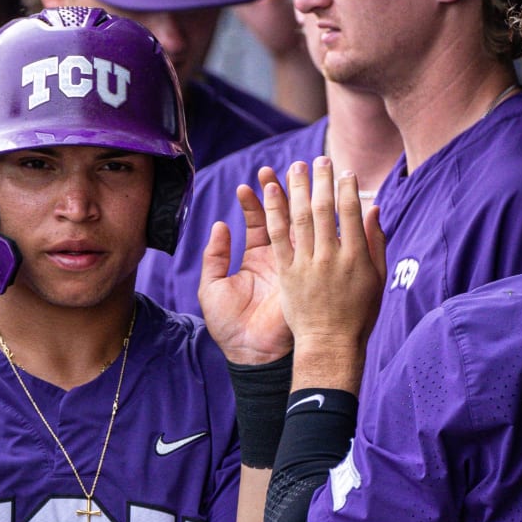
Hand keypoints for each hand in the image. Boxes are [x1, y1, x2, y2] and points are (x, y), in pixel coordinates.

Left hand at [199, 174, 291, 364]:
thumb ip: (215, 256)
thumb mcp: (212, 286)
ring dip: (296, 199)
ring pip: (297, 225)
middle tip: (277, 168)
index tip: (248, 184)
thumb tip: (220, 225)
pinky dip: (308, 223)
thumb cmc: (229, 324)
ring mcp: (294, 264)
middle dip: (280, 192)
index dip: (255, 203)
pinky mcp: (304, 275)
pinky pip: (309, 245)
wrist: (252, 353)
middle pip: (282, 217)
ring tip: (291, 174)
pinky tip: (305, 201)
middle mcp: (278, 258)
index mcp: (258, 259)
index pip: (259, 222)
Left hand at [264, 157, 385, 374]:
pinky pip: (278, 237)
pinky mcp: (287, 273)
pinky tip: (272, 192)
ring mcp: (307, 264)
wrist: (329, 344)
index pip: (350, 212)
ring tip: (296, 167)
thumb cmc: (358, 314)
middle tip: (319, 158)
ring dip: (297, 189)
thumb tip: (373, 208)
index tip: (344, 171)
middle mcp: (331, 257)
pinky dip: (274, 212)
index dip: (346, 188)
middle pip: (323, 209)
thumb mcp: (377, 279)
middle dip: (321, 181)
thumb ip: (375, 243)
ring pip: (300, 218)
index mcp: (356, 256)